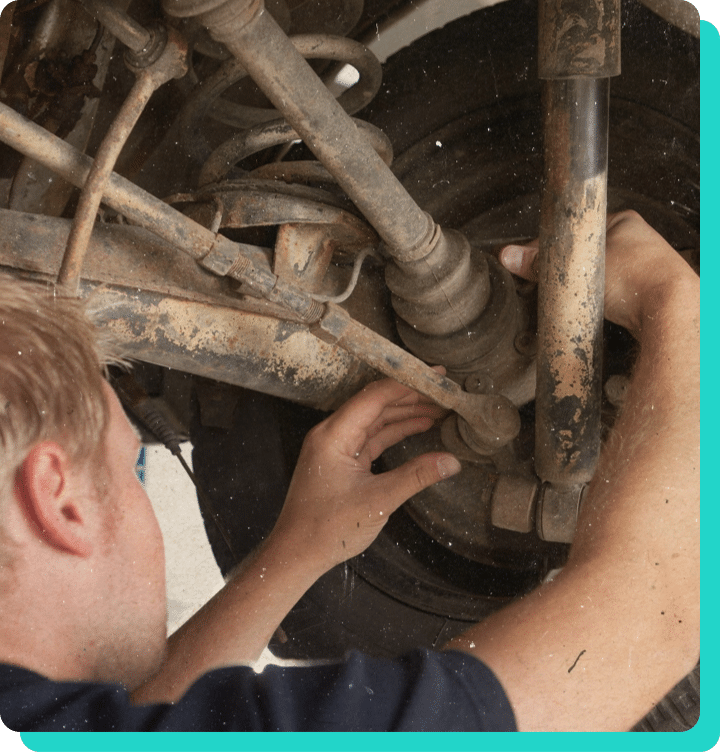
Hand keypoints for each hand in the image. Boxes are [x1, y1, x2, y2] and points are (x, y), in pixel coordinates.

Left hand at [270, 375, 460, 571]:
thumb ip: (416, 476)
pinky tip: (419, 426)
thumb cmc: (327, 528)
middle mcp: (332, 433)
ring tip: (439, 407)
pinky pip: (372, 437)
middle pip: (376, 404)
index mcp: (334, 435)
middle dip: (411, 396)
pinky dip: (395, 431)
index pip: (375, 397)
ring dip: (405, 413)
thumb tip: (451, 461)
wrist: (296, 553)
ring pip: (376, 420)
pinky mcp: (342, 460)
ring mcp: (336, 446)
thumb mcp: (378, 501)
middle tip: (444, 391)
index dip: (408, 383)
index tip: (436, 376)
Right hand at [499, 210, 696, 336]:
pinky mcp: (644, 295)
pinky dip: (602, 305)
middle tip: (557, 284)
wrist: (671, 312)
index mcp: (622, 221)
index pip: (575, 231)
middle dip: (569, 271)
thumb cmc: (638, 280)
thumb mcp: (576, 268)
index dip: (553, 248)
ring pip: (599, 278)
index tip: (536, 263)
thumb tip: (510, 256)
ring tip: (578, 299)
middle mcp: (637, 241)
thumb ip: (539, 263)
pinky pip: (612, 297)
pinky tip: (596, 311)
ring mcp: (644, 268)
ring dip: (585, 290)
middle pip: (586, 255)